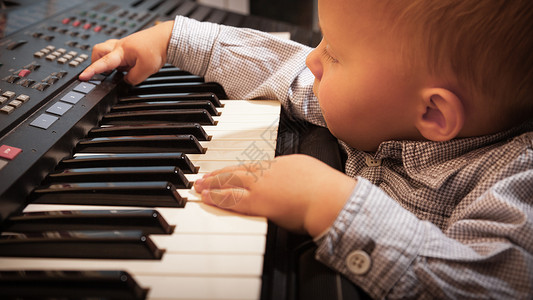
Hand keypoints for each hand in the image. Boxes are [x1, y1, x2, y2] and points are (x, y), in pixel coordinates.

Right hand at [79, 21, 174, 84]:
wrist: (166, 38)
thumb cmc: (156, 48)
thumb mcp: (146, 70)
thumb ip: (133, 79)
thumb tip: (126, 82)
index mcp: (121, 52)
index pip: (103, 63)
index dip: (92, 71)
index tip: (83, 77)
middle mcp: (119, 47)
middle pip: (97, 51)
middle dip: (96, 62)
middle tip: (103, 73)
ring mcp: (123, 46)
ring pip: (107, 52)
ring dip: (111, 63)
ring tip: (122, 70)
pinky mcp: (129, 48)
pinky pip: (118, 55)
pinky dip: (120, 62)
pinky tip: (131, 66)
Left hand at [194, 154, 356, 236]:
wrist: (327, 198)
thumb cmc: (326, 189)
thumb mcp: (311, 172)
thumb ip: (298, 174)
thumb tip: (295, 179)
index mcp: (282, 163)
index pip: (253, 166)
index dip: (237, 169)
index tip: (228, 171)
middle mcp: (268, 172)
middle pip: (237, 171)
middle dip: (218, 174)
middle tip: (203, 177)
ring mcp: (261, 186)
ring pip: (230, 183)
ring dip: (212, 184)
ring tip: (199, 186)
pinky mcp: (257, 203)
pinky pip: (231, 199)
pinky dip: (216, 197)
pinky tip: (207, 197)